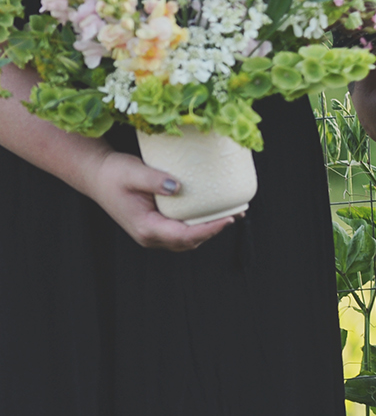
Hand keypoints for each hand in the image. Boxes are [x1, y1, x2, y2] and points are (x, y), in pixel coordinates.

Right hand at [82, 149, 234, 251]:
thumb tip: (177, 186)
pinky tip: (212, 211)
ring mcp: (153, 232)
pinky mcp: (157, 224)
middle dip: (213, 230)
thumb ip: (154, 180)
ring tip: (231, 213)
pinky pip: (182, 230)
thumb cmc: (114, 174)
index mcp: (145, 227)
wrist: (98, 176)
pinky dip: (199, 225)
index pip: (183, 236)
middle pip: (189, 242)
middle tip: (237, 213)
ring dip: (208, 230)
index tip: (228, 219)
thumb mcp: (133, 173)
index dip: (208, 230)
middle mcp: (150, 235)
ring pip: (186, 239)